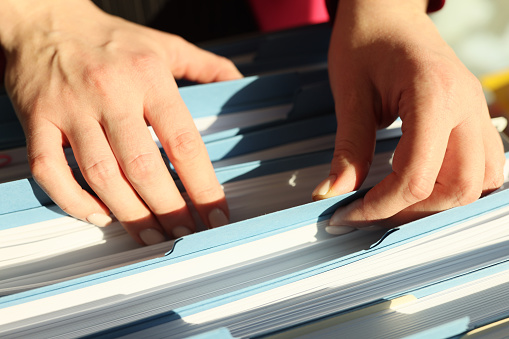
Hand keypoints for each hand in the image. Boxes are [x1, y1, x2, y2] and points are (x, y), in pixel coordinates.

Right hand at [0, 0, 241, 244]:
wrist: (44, 16)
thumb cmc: (110, 37)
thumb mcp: (165, 44)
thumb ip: (206, 65)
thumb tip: (239, 80)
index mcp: (149, 78)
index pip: (184, 143)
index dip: (203, 186)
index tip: (215, 215)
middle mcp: (111, 94)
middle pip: (143, 167)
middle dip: (168, 210)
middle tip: (184, 234)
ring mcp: (71, 109)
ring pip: (101, 175)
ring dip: (128, 214)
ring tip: (151, 236)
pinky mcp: (38, 118)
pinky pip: (50, 170)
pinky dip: (72, 200)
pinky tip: (98, 215)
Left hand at [312, 0, 504, 232]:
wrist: (388, 10)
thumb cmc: (366, 41)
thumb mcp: (350, 94)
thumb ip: (348, 149)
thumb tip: (331, 195)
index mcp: (434, 94)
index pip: (415, 176)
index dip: (379, 206)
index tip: (347, 215)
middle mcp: (466, 106)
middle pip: (458, 187)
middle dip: (412, 210)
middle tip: (371, 211)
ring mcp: (477, 111)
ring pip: (480, 182)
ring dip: (438, 202)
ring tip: (396, 200)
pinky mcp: (474, 116)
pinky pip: (485, 166)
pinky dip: (456, 186)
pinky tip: (423, 184)